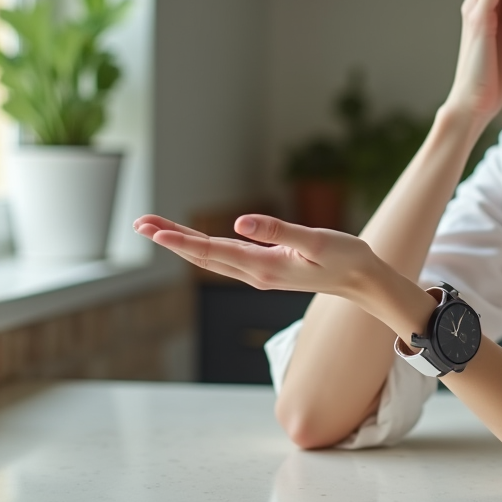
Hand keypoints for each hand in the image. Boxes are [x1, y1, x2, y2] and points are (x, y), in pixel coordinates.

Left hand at [132, 213, 380, 303]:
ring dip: (181, 243)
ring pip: (210, 258)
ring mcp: (258, 273)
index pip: (214, 252)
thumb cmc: (344, 257)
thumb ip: (278, 231)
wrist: (360, 279)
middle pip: (203, 256)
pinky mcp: (264, 268)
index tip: (155, 232)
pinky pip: (223, 258)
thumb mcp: (316, 241)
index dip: (182, 241)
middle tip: (140, 223)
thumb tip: (239, 222)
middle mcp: (255, 273)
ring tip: (154, 227)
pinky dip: (201, 246)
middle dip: (170, 239)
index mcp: (264, 267)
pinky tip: (190, 240)